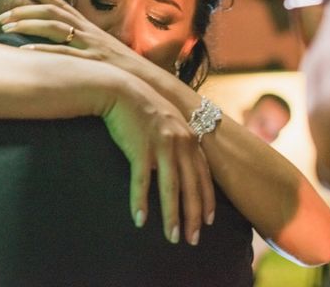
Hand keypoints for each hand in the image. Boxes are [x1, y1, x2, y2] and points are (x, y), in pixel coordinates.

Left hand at [0, 0, 143, 73]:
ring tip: (6, 26)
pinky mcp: (89, 61)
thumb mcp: (102, 48)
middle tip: (2, 15)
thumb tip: (66, 41)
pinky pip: (62, 54)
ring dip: (27, 24)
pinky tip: (23, 51)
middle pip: (52, 12)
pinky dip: (41, 51)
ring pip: (54, 28)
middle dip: (25, 10)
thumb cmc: (121, 67)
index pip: (62, 4)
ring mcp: (88, 45)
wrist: (145, 81)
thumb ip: (84, 42)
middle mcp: (87, 31)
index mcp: (88, 26)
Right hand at [105, 84, 215, 244]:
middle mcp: (180, 142)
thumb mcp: (169, 120)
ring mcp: (161, 145)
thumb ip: (180, 138)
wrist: (120, 89)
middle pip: (191, 186)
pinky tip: (140, 220)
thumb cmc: (142, 106)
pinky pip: (142, 181)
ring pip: (170, 188)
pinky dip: (141, 201)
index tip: (209, 221)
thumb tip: (184, 160)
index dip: (207, 200)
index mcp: (189, 137)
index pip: (204, 175)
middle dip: (194, 216)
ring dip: (172, 216)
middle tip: (193, 240)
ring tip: (172, 238)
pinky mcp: (139, 148)